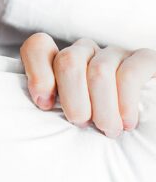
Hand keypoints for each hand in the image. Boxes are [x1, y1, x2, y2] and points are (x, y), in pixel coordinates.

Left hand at [20, 33, 155, 136]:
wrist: (143, 135)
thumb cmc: (98, 127)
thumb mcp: (69, 117)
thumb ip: (49, 105)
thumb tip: (40, 104)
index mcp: (61, 62)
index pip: (38, 46)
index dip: (38, 73)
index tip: (45, 105)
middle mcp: (86, 52)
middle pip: (68, 61)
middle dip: (72, 98)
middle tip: (82, 123)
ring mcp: (115, 54)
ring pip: (98, 71)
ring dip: (101, 108)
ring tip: (108, 130)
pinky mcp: (145, 59)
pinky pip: (129, 74)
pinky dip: (125, 102)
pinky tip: (127, 122)